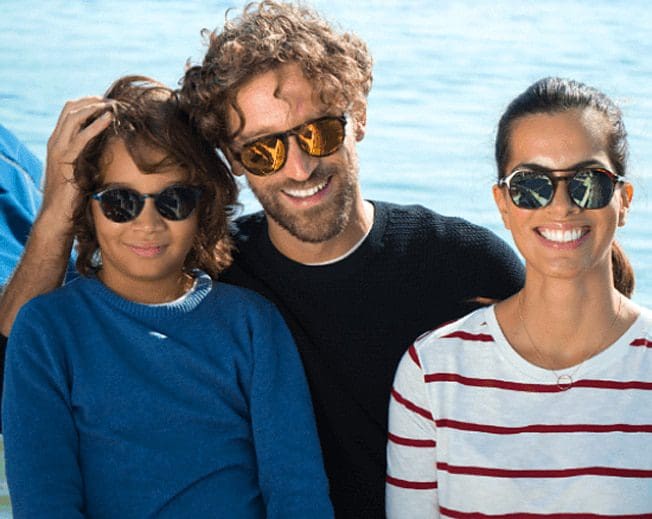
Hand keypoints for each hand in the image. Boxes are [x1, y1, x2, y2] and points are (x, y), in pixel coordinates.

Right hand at [40, 97, 113, 225]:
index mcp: (57, 141)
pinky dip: (96, 125)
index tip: (106, 102)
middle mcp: (55, 141)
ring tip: (112, 105)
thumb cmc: (71, 194)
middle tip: (112, 100)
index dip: (87, 103)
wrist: (57, 213)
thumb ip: (87, 155)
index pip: (69, 111)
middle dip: (92, 100)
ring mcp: (59, 149)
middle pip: (71, 108)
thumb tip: (106, 147)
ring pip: (74, 116)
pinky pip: (82, 136)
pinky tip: (109, 118)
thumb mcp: (80, 168)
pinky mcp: (67, 159)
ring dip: (95, 107)